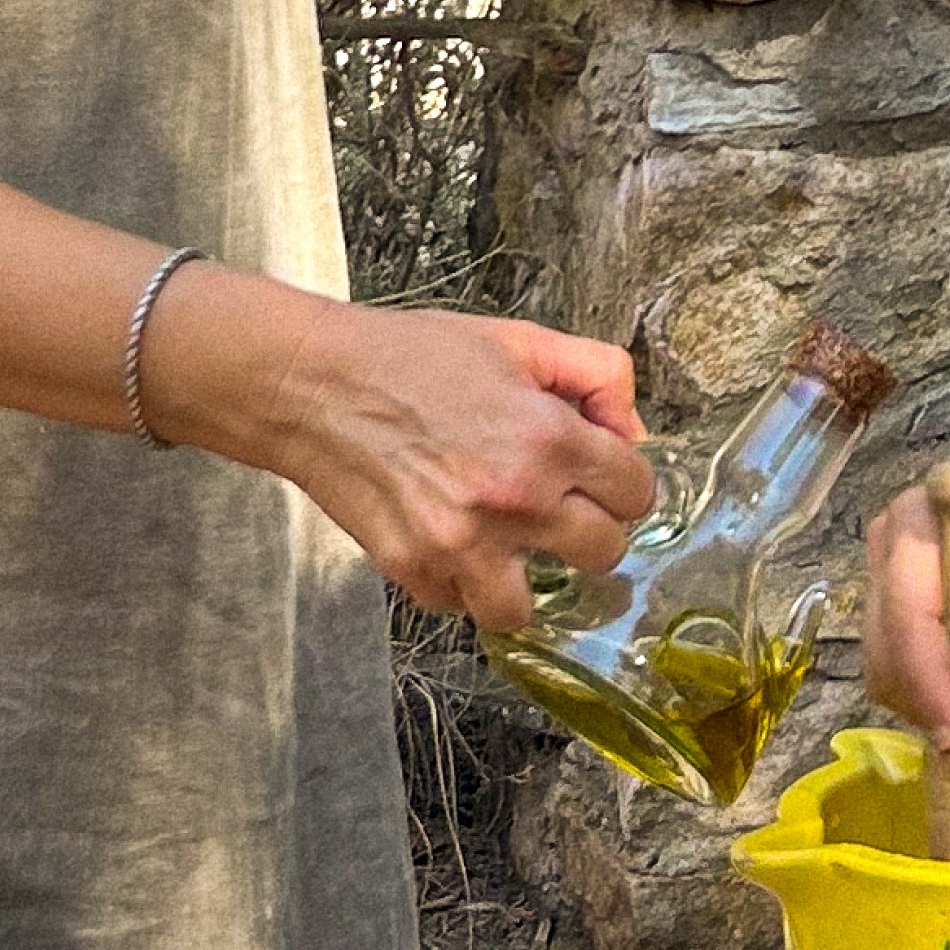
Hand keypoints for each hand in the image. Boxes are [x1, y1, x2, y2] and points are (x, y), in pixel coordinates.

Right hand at [249, 293, 657, 635]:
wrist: (312, 384)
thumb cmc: (413, 357)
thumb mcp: (518, 340)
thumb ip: (597, 375)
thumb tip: (632, 432)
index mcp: (548, 439)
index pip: (636, 493)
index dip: (622, 480)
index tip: (598, 475)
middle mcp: (514, 501)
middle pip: (603, 554)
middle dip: (589, 530)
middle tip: (558, 508)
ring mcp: (461, 545)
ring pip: (529, 608)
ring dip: (524, 579)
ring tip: (507, 544)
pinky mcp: (412, 571)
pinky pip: (459, 606)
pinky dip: (460, 583)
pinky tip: (450, 540)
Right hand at [860, 449, 949, 747]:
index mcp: (918, 521)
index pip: (906, 613)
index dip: (928, 679)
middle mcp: (889, 547)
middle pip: (888, 645)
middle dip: (934, 700)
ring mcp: (892, 579)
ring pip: (891, 664)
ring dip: (941, 703)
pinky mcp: (905, 607)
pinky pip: (909, 665)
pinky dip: (945, 695)